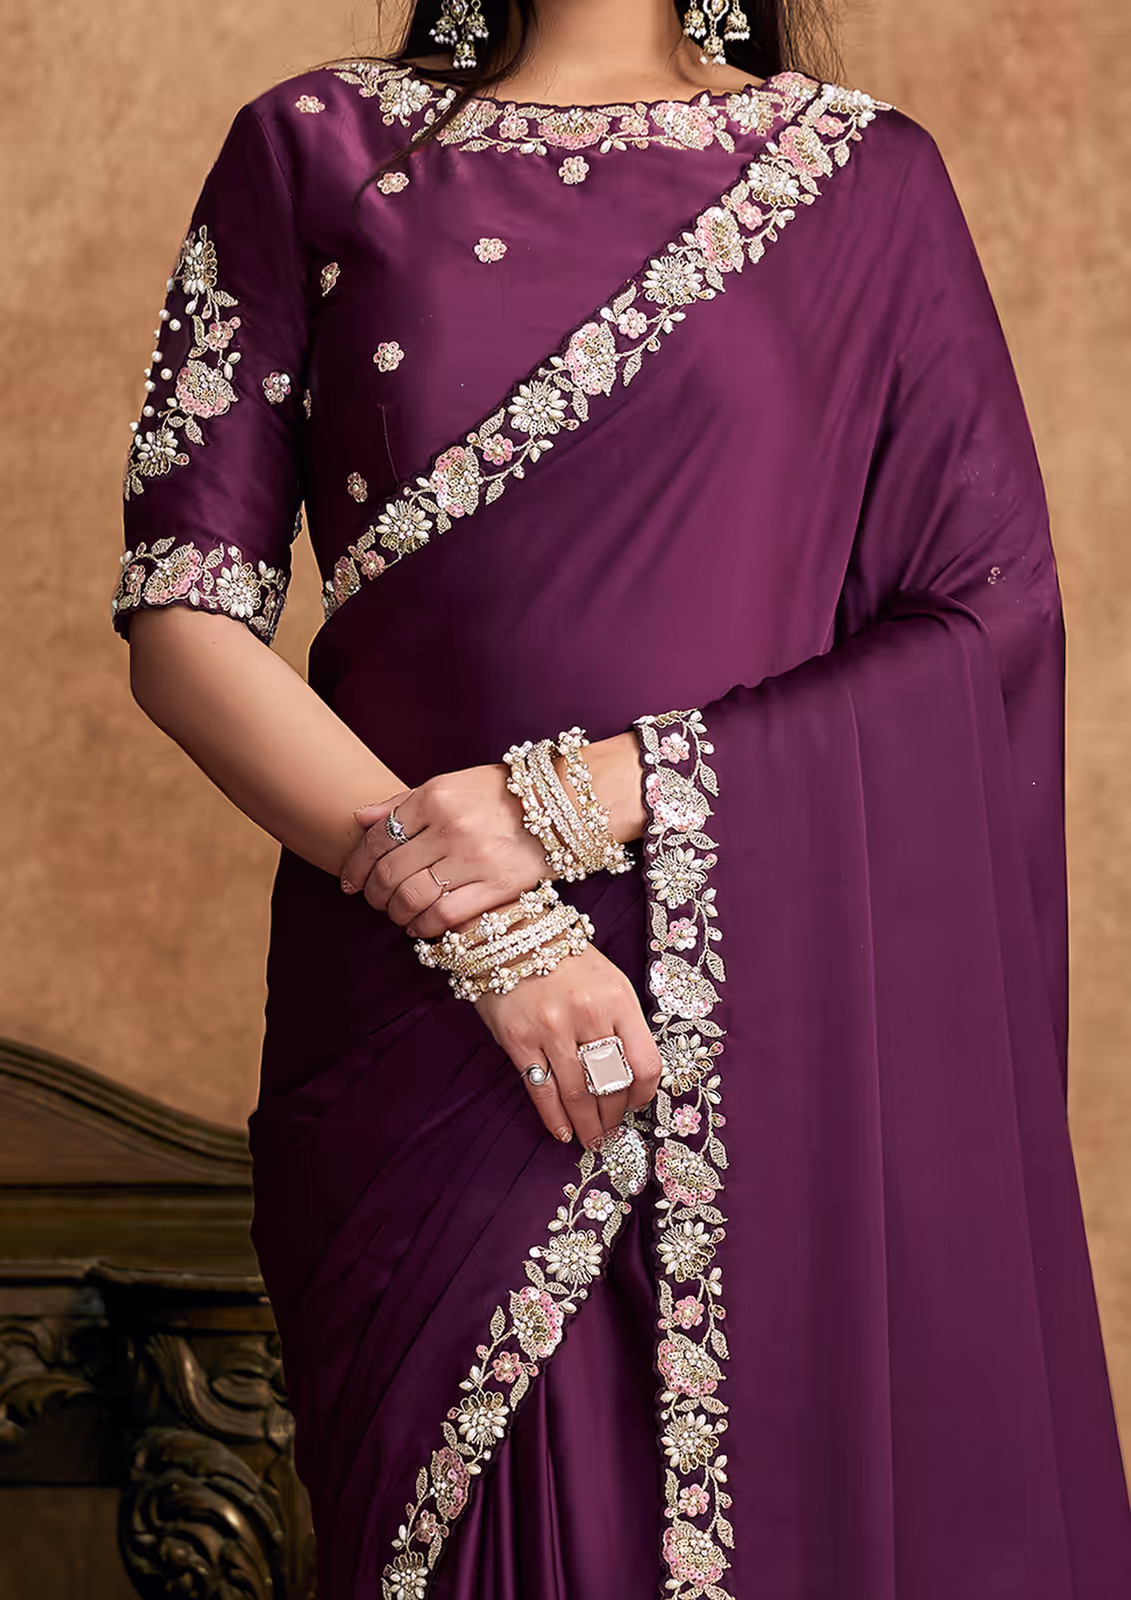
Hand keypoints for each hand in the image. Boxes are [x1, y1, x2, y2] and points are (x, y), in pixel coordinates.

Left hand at [340, 765, 547, 936]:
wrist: (562, 806)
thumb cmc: (499, 795)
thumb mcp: (449, 785)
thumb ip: (402, 803)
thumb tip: (358, 819)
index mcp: (435, 796)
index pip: (378, 838)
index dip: (356, 865)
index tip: (351, 880)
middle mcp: (451, 827)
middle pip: (390, 872)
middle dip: (373, 893)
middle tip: (373, 900)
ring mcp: (474, 859)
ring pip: (412, 898)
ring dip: (395, 913)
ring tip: (397, 913)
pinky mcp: (496, 886)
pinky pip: (444, 916)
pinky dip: (424, 927)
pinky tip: (420, 926)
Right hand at [474, 941, 661, 1148]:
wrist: (509, 933)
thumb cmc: (565, 958)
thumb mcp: (607, 979)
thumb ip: (622, 1022)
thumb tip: (630, 1076)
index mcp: (618, 998)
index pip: (645, 1063)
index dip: (644, 1094)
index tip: (638, 1105)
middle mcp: (588, 1014)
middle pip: (611, 1084)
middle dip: (614, 1117)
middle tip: (613, 1133)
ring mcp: (551, 1029)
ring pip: (578, 1094)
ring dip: (588, 1125)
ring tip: (593, 1140)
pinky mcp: (518, 1039)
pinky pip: (542, 1090)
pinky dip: (554, 1118)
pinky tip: (563, 1132)